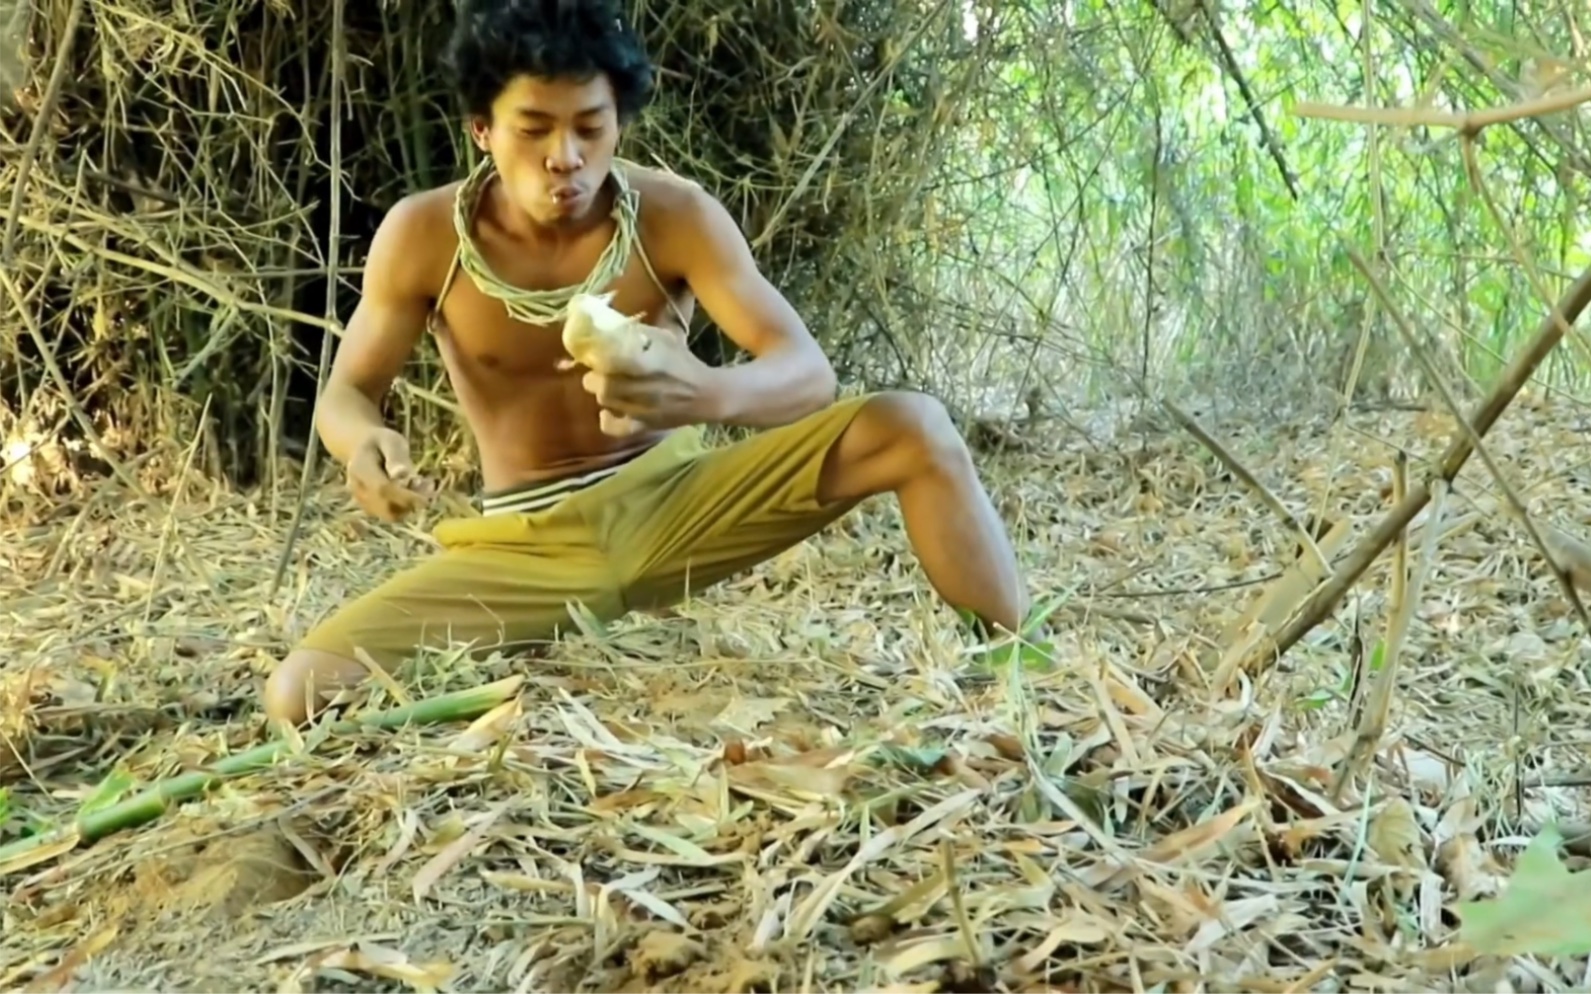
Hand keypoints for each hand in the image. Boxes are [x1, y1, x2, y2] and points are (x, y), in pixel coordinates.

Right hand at [345, 428, 433, 520]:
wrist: (362, 448)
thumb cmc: (380, 441)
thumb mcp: (390, 441)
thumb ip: (395, 457)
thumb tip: (402, 474)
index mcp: (360, 469)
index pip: (382, 489)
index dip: (406, 495)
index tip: (427, 496)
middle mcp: (358, 488)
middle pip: (385, 508)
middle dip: (410, 503)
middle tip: (429, 489)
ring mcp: (362, 500)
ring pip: (389, 514)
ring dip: (410, 506)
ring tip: (422, 487)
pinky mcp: (370, 508)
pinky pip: (390, 514)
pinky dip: (405, 507)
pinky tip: (414, 492)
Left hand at [576, 325, 717, 430]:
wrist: (707, 395)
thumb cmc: (684, 363)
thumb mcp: (665, 338)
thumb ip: (639, 332)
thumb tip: (611, 323)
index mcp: (643, 361)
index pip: (605, 358)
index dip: (595, 354)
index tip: (596, 350)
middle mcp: (637, 386)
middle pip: (597, 382)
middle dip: (596, 373)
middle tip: (602, 369)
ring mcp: (637, 409)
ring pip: (603, 400)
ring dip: (603, 391)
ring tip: (610, 385)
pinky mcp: (642, 426)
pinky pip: (614, 428)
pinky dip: (608, 420)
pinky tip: (608, 413)